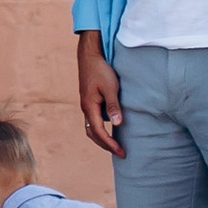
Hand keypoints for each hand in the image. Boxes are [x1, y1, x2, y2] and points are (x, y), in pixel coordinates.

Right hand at [77, 32, 124, 156]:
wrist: (89, 55)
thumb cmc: (100, 70)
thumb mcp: (110, 87)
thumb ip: (113, 106)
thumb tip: (117, 124)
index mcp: (89, 106)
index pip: (99, 132)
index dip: (110, 144)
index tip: (122, 152)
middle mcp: (86, 108)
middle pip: (92, 134)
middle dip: (105, 145)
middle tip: (120, 152)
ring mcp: (86, 104)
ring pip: (91, 127)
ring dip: (102, 138)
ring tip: (115, 144)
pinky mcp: (89, 100)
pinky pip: (94, 120)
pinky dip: (101, 128)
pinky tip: (111, 127)